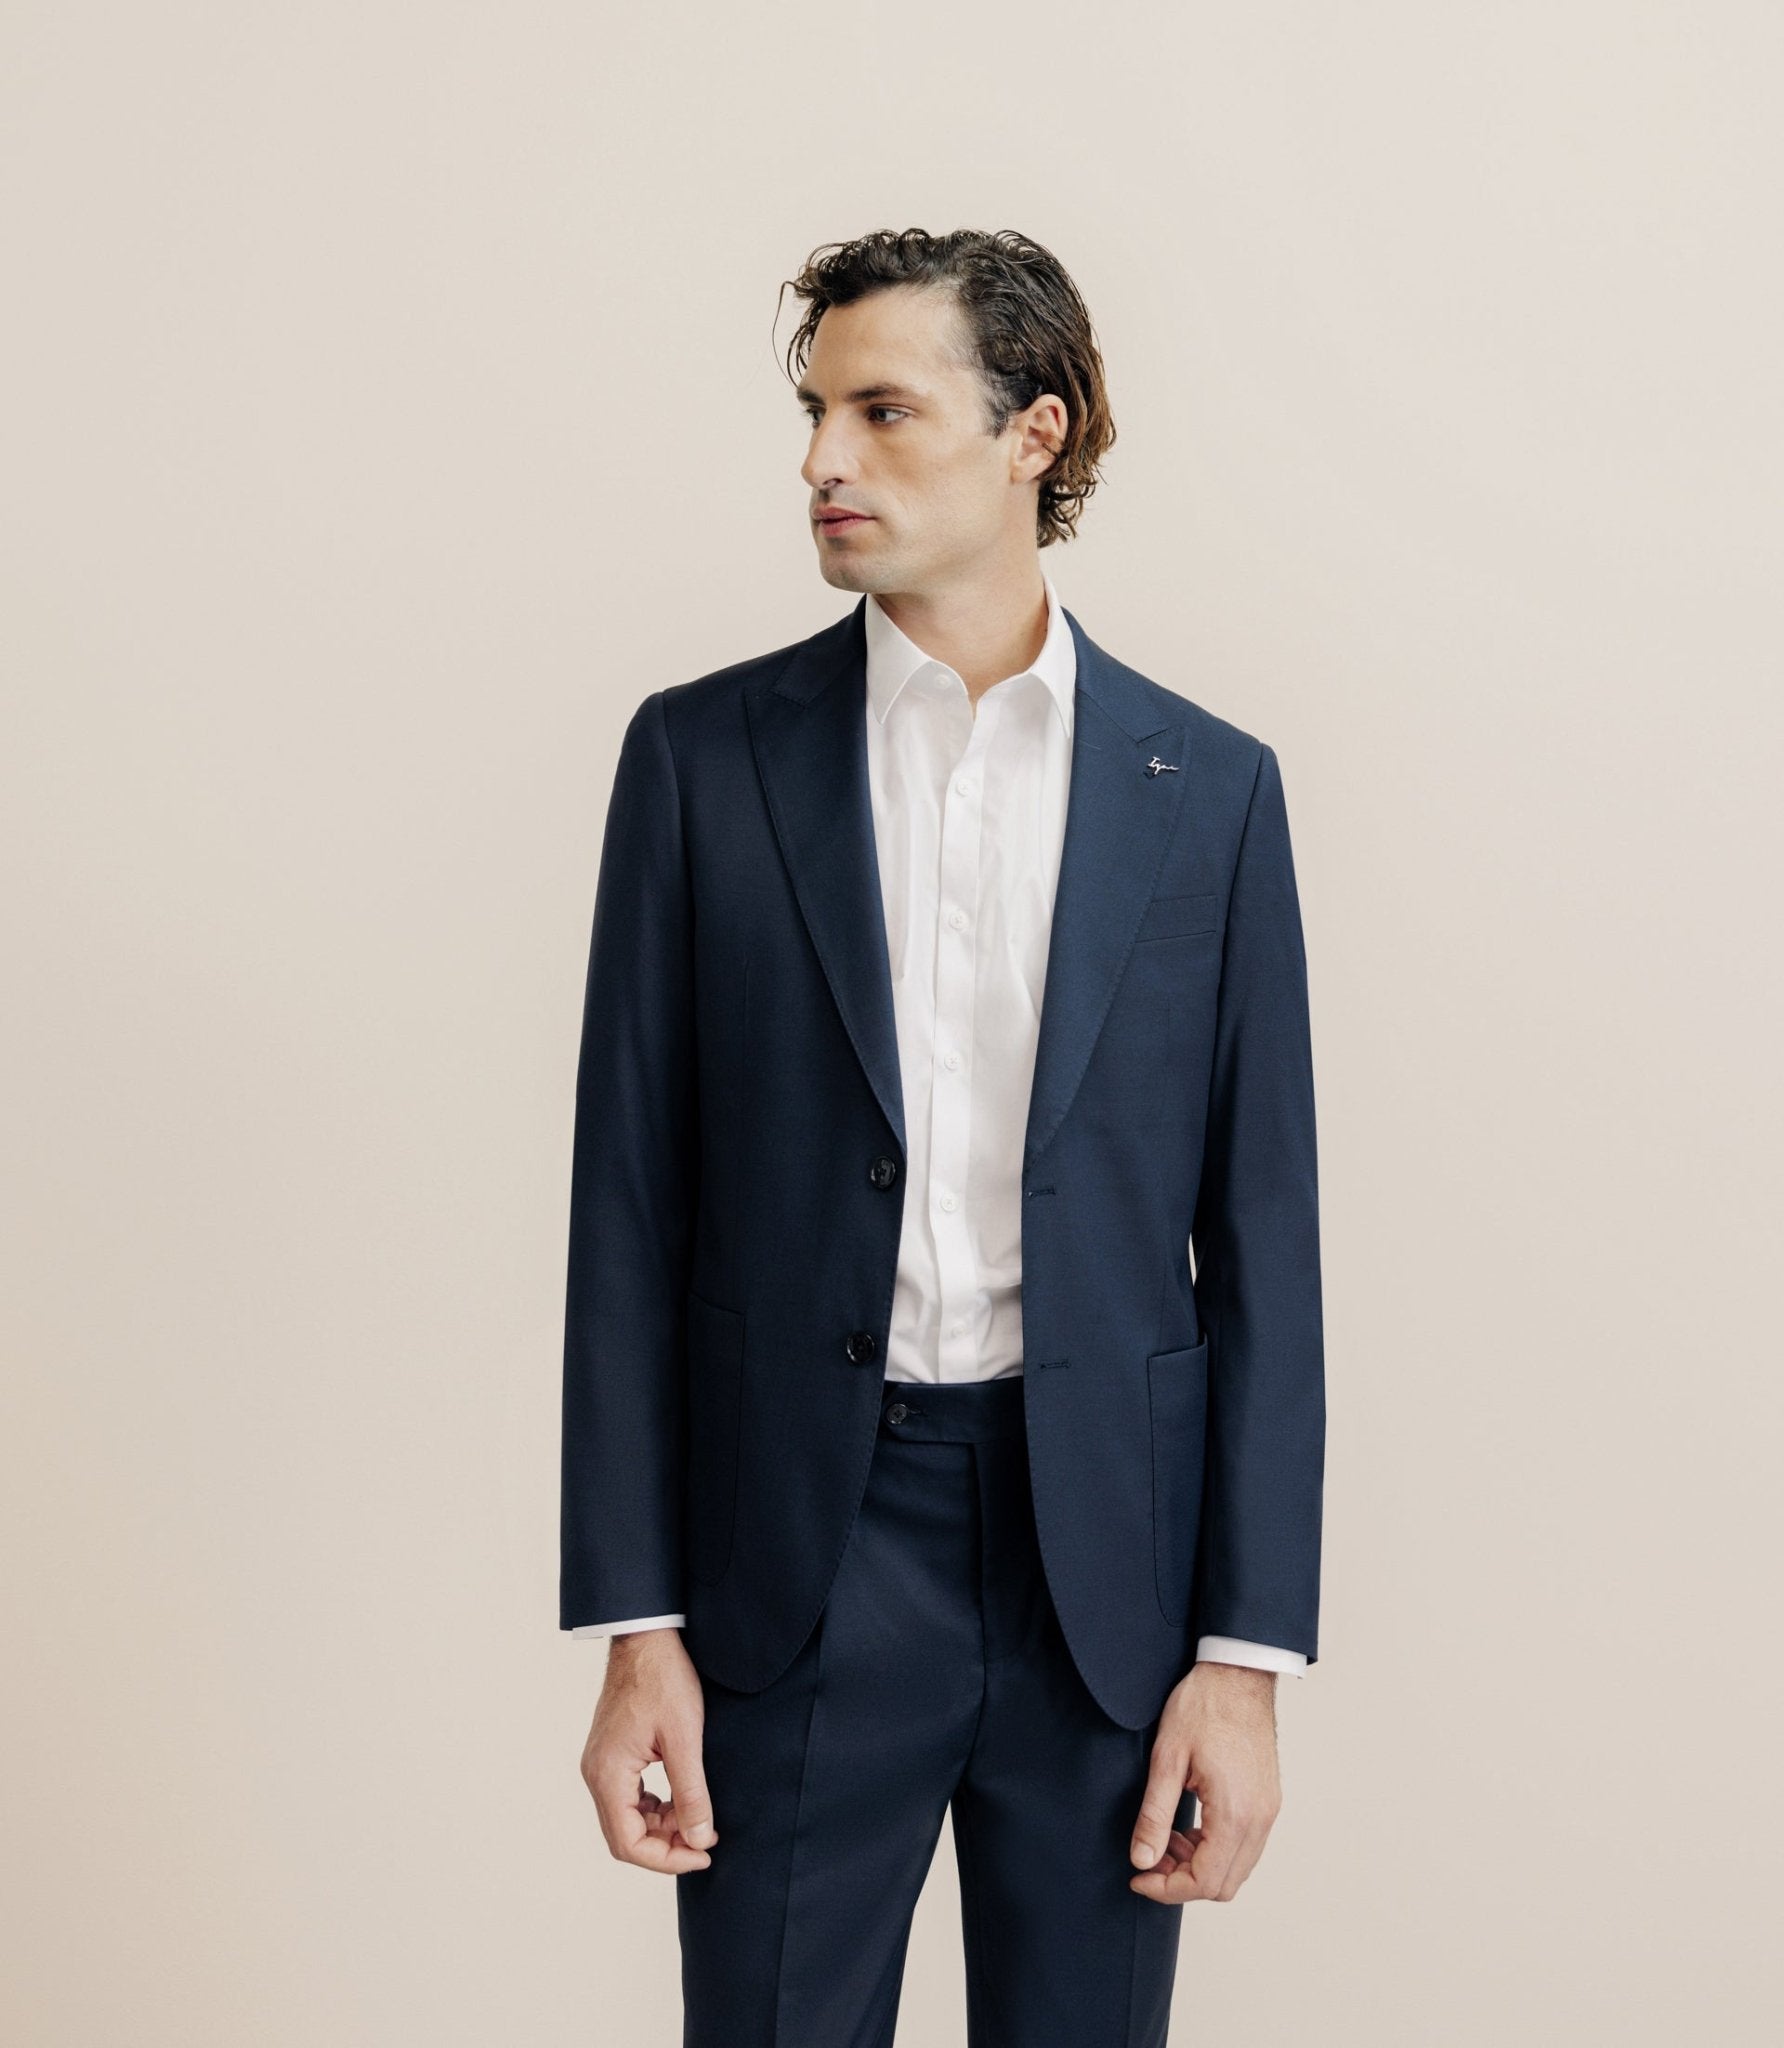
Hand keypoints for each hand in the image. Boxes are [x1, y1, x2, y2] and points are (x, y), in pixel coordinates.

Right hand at [580, 1628, 717, 1873]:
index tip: (703, 1854)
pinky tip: (679, 1801)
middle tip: (704, 1843)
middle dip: (665, 1847)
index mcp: (608, 1774)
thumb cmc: (664, 1679)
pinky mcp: (612, 1754)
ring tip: (697, 1821)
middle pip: (624, 1836)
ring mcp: (601, 1763)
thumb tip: (699, 1839)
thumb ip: (691, 1793)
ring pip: (626, 1818)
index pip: (628, 1843)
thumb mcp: (685, 1738)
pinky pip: (628, 1797)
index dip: (666, 1859)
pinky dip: (653, 1808)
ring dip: (660, 1828)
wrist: (646, 1637)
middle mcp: (596, 1774)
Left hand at [1128, 1660, 1281, 1902]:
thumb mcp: (1167, 1759)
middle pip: (1224, 1885)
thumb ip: (1154, 1816)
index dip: (1167, 1889)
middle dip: (1182, 1882)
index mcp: (1235, 1812)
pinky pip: (1245, 1846)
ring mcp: (1268, 1811)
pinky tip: (1189, 1827)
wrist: (1238, 1673)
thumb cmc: (1203, 1707)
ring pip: (1237, 1868)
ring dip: (1200, 1866)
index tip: (1138, 1878)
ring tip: (1166, 1839)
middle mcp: (1260, 1819)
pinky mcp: (1268, 1801)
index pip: (1204, 1881)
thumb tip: (1142, 1860)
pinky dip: (1216, 1849)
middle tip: (1150, 1859)